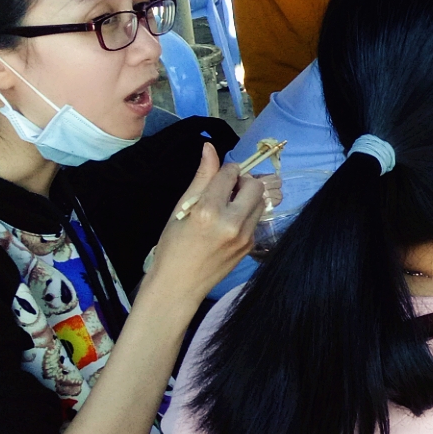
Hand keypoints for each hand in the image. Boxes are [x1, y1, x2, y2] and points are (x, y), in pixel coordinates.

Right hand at [144, 143, 267, 297]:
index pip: (231, 174)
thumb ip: (201, 178)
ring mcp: (245, 236)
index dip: (226, 170)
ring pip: (260, 201)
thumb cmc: (172, 246)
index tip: (218, 177)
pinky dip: (246, 214)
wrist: (179, 285)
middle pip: (255, 185)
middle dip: (243, 181)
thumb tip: (210, 148)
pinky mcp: (251, 245)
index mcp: (209, 211)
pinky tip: (228, 224)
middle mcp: (232, 222)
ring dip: (247, 197)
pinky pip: (256, 218)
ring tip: (227, 206)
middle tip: (226, 190)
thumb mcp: (181, 208)